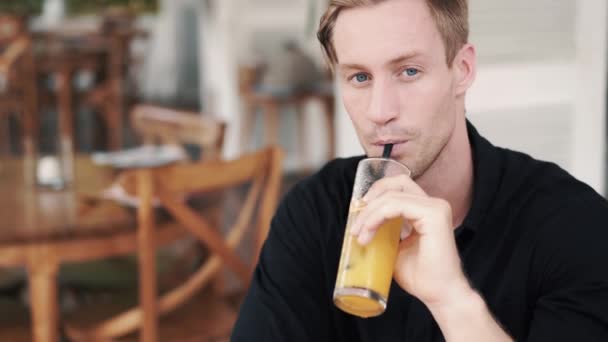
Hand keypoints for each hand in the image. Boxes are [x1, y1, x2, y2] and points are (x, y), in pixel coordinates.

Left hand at [350, 174, 470, 306]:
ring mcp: (436, 207)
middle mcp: (434, 204)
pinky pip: (395, 206)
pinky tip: (368, 232)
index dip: (375, 196)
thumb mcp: (396, 247)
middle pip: (396, 184)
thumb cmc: (421, 276)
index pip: (398, 188)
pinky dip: (376, 217)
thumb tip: (361, 226)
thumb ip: (385, 232)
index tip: (358, 218)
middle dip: (370, 199)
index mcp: (427, 210)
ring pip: (391, 196)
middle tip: (355, 224)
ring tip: (360, 234)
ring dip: (369, 213)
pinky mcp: (434, 215)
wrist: (439, 295)